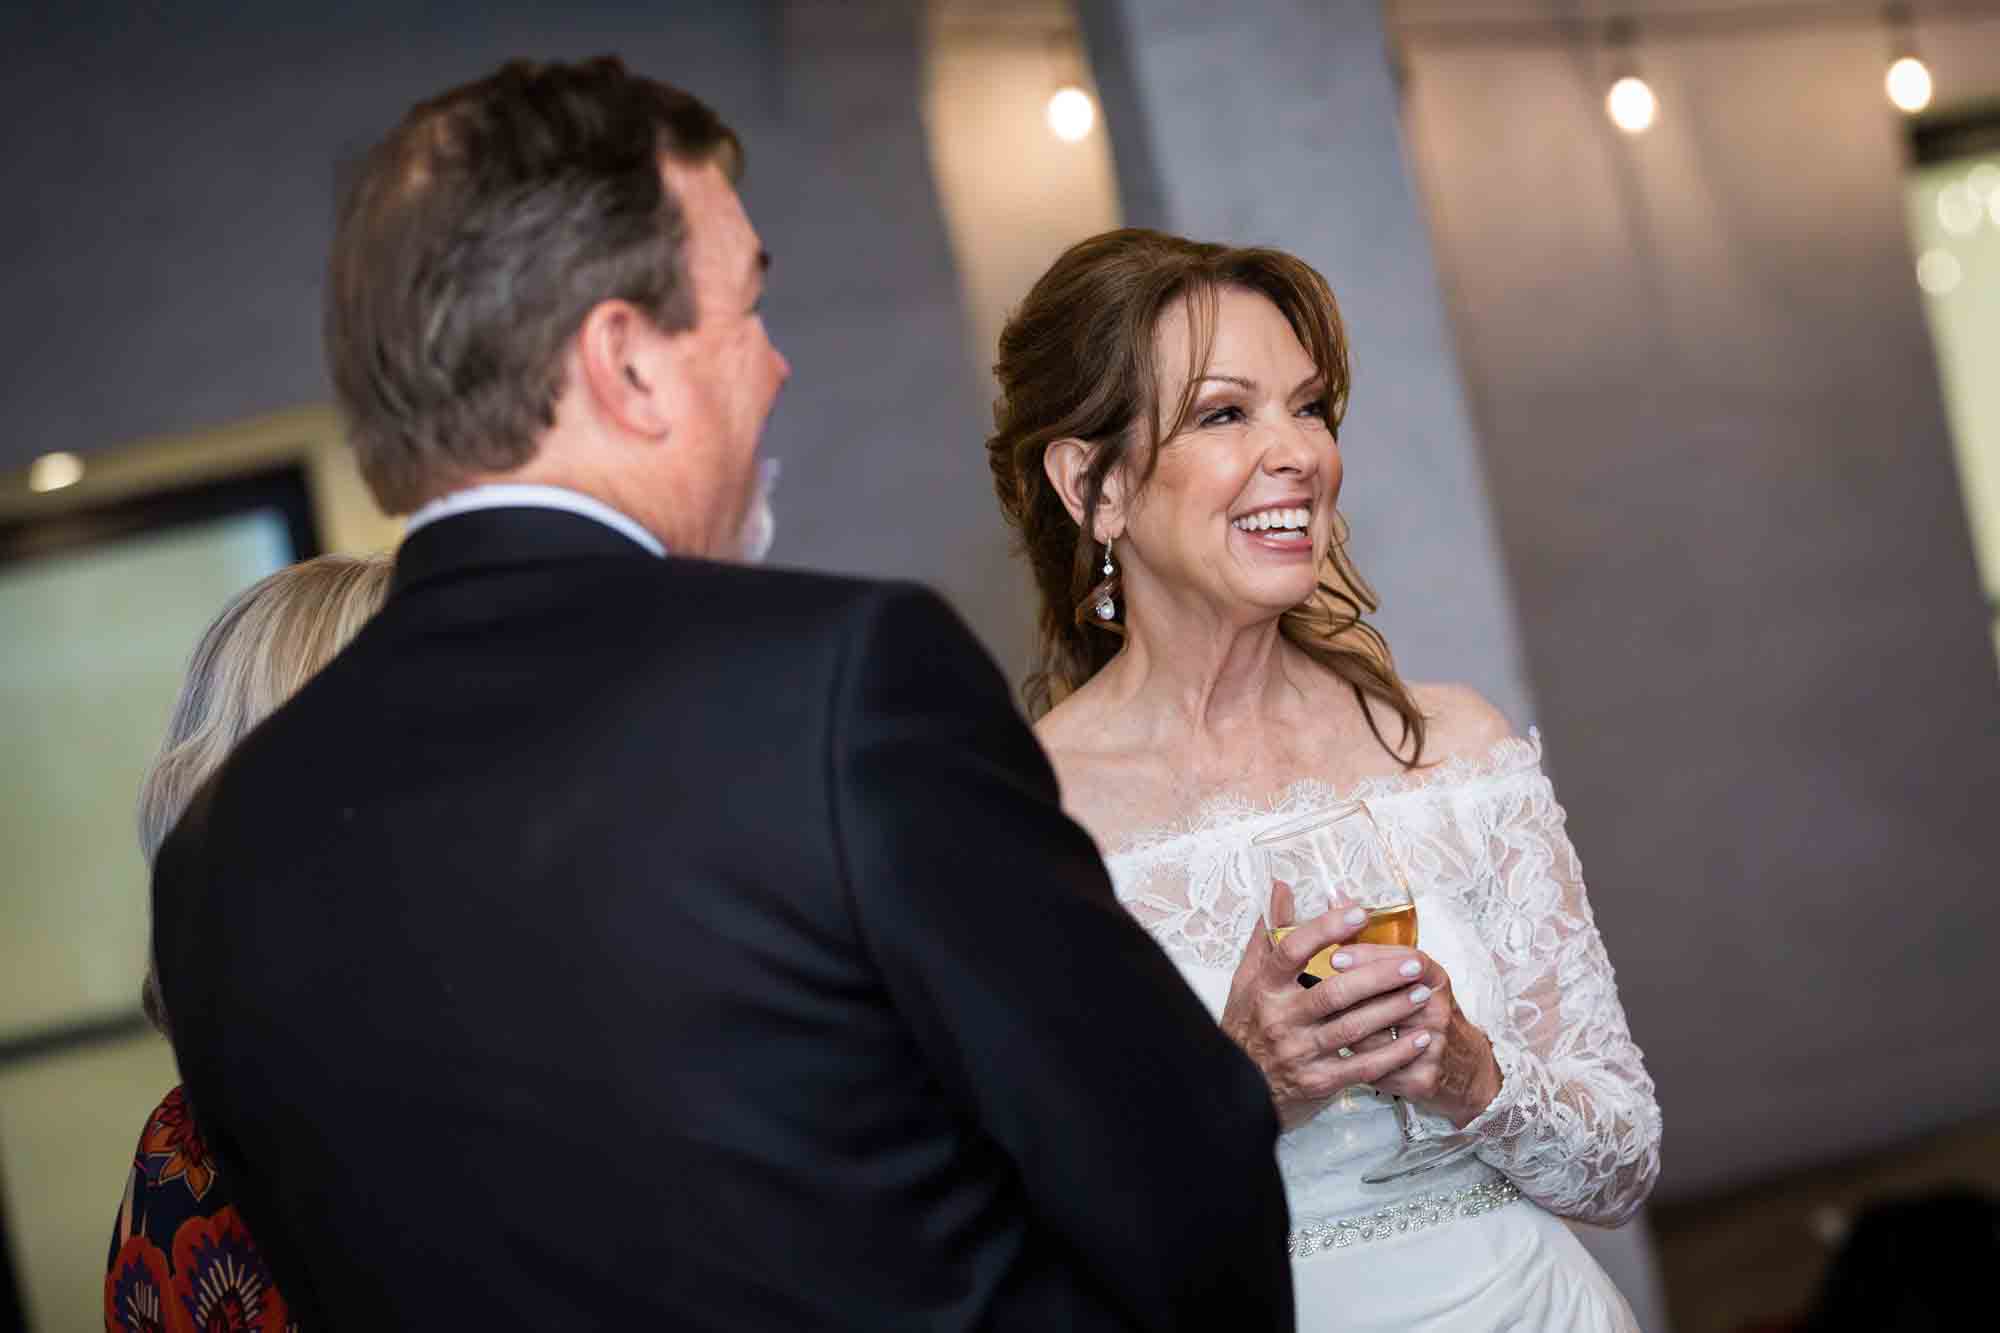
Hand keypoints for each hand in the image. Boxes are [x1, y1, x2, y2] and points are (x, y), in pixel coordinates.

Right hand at [1219, 884, 1427, 1129]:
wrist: (1238, 1090)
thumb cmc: (1248, 1025)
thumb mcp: (1247, 979)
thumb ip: (1269, 934)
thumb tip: (1281, 888)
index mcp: (1264, 988)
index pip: (1292, 951)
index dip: (1325, 929)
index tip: (1358, 912)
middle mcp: (1280, 1019)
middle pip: (1333, 992)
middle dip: (1378, 976)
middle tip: (1414, 961)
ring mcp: (1299, 1053)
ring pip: (1353, 1028)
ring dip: (1392, 1011)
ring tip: (1423, 993)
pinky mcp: (1317, 1082)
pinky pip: (1362, 1067)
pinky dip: (1393, 1053)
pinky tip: (1418, 1038)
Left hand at [1322, 943, 1502, 1128]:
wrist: (1462, 1065)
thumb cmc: (1422, 1010)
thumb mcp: (1407, 972)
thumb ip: (1370, 939)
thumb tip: (1336, 899)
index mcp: (1435, 979)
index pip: (1408, 961)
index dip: (1370, 957)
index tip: (1336, 956)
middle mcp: (1438, 1010)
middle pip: (1388, 998)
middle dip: (1350, 994)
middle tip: (1319, 990)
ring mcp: (1433, 1046)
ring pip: (1375, 1036)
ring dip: (1345, 1029)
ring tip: (1324, 1022)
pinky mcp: (1421, 1079)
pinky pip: (1376, 1068)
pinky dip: (1355, 1061)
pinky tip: (1340, 1052)